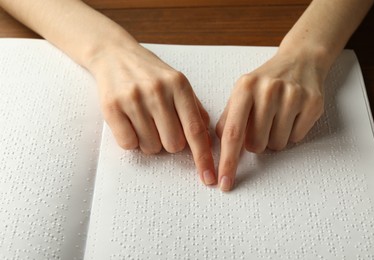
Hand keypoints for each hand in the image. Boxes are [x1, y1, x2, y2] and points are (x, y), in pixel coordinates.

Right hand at [88, 42, 215, 185]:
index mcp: (179, 85)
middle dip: (169, 142)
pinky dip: (131, 140)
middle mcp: (157, 91)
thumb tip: (207, 138)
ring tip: (143, 120)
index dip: (203, 157)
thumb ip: (194, 109)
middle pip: (173, 144)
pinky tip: (129, 123)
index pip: (195, 130)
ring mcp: (133, 99)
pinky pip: (128, 144)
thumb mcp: (177, 83)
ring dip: (149, 141)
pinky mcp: (112, 107)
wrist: (114, 55)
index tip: (209, 178)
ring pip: (150, 147)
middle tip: (160, 125)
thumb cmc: (150, 73)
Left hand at [216, 49, 326, 190]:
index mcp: (245, 88)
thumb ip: (228, 119)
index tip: (224, 183)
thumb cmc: (265, 82)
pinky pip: (297, 138)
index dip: (228, 161)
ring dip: (275, 138)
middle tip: (262, 124)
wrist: (300, 60)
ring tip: (277, 117)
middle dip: (257, 143)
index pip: (232, 133)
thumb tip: (220, 147)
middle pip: (257, 145)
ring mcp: (293, 96)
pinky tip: (292, 115)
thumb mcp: (241, 92)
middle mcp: (268, 90)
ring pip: (278, 145)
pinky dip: (292, 133)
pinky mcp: (313, 103)